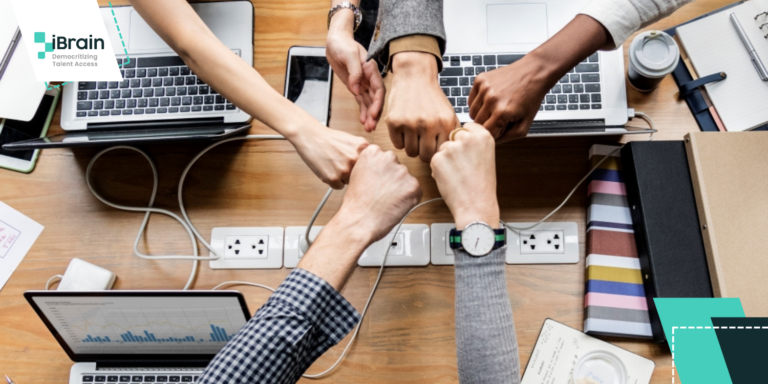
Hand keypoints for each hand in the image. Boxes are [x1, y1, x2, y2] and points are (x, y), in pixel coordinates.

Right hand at [291, 125, 368, 188]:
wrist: (311, 137)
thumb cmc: (330, 139)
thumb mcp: (353, 141)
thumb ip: (364, 153)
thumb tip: (373, 168)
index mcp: (363, 148)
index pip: (370, 166)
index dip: (362, 167)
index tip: (357, 166)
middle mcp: (356, 159)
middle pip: (361, 175)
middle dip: (353, 172)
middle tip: (341, 163)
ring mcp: (345, 170)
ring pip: (350, 182)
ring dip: (343, 177)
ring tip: (333, 164)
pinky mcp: (333, 178)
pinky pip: (338, 186)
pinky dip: (333, 181)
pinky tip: (328, 169)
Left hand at [327, 11, 384, 131]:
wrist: (336, 42)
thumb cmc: (343, 45)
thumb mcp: (349, 55)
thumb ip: (355, 72)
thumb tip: (356, 88)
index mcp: (371, 69)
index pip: (379, 88)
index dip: (378, 102)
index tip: (374, 114)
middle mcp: (369, 78)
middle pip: (376, 98)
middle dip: (375, 113)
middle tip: (371, 126)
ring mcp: (363, 83)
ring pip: (369, 102)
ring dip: (369, 115)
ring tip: (368, 129)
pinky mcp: (356, 86)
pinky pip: (361, 101)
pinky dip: (363, 111)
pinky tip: (363, 121)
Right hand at [338, 145, 421, 242]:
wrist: (360, 221)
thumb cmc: (356, 203)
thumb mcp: (357, 174)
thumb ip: (372, 166)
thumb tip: (383, 169)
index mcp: (372, 152)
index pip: (384, 157)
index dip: (381, 172)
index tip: (376, 181)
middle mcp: (389, 157)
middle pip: (396, 166)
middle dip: (393, 178)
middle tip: (382, 193)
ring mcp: (402, 171)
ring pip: (406, 179)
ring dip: (401, 189)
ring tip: (387, 201)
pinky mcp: (413, 185)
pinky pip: (415, 191)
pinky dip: (409, 199)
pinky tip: (395, 205)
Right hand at [386, 51, 456, 161]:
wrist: (414, 77)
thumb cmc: (432, 98)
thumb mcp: (449, 113)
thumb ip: (452, 133)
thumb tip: (451, 154)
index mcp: (445, 123)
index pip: (441, 152)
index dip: (437, 151)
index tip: (433, 146)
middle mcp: (428, 124)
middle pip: (425, 156)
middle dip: (424, 152)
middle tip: (422, 142)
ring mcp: (410, 124)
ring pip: (411, 152)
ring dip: (412, 146)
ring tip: (413, 134)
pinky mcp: (394, 122)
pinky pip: (397, 145)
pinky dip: (400, 140)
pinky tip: (404, 129)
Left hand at [431, 123, 498, 228]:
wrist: (476, 204)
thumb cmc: (482, 185)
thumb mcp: (486, 157)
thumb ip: (474, 144)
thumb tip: (458, 137)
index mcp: (483, 135)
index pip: (466, 127)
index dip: (464, 140)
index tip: (468, 151)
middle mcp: (467, 138)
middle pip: (452, 137)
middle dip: (454, 149)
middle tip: (463, 167)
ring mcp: (451, 148)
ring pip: (442, 149)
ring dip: (445, 160)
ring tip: (458, 175)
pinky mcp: (438, 158)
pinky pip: (434, 160)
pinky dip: (438, 170)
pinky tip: (450, 179)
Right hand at [468, 54, 557, 141]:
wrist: (533, 72)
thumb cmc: (530, 98)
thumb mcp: (524, 125)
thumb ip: (507, 138)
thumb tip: (491, 141)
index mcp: (502, 113)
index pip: (485, 133)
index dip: (493, 133)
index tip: (500, 129)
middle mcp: (491, 99)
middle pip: (477, 123)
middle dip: (487, 124)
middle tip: (499, 118)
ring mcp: (484, 88)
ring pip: (472, 112)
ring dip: (481, 113)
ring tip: (495, 108)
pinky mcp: (480, 80)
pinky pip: (471, 100)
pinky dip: (478, 102)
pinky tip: (491, 99)